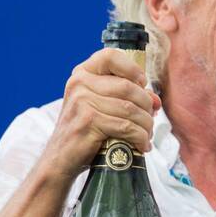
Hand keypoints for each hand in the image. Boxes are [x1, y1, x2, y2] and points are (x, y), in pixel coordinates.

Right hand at [39, 48, 160, 182]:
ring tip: (146, 136)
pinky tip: (142, 146)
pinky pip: (126, 127)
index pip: (111, 56)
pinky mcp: (88, 122)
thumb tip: (156, 100)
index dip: (132, 68)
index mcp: (82, 74)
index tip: (142, 84)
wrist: (60, 159)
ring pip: (130, 109)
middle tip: (150, 121)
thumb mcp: (101, 108)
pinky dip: (140, 138)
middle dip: (146, 106)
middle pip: (128, 87)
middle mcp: (79, 83)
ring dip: (146, 125)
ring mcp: (82, 102)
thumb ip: (126, 98)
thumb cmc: (84, 132)